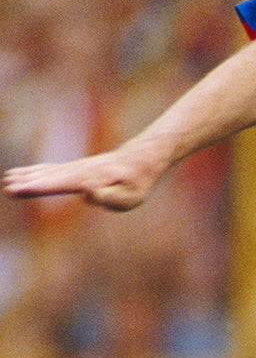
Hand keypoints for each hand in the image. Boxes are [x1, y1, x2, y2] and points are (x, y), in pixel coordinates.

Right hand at [4, 145, 167, 210]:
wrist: (140, 159)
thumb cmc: (136, 183)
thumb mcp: (130, 196)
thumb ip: (108, 197)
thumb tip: (86, 194)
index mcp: (91, 179)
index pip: (61, 184)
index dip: (41, 187)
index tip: (21, 188)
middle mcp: (79, 171)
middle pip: (50, 177)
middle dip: (29, 183)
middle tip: (8, 187)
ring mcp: (75, 168)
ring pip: (48, 171)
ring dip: (28, 176)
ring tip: (8, 179)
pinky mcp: (74, 168)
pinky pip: (50, 169)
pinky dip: (34, 171)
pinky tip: (19, 174)